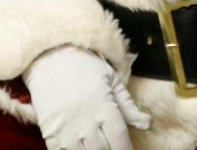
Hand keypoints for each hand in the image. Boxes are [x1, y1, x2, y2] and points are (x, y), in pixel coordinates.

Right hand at [23, 45, 150, 149]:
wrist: (50, 56)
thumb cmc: (84, 66)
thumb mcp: (111, 80)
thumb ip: (129, 106)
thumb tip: (148, 124)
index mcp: (103, 106)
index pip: (119, 140)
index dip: (126, 149)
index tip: (128, 149)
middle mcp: (85, 120)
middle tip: (114, 146)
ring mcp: (65, 127)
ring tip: (98, 145)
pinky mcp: (49, 130)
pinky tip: (79, 146)